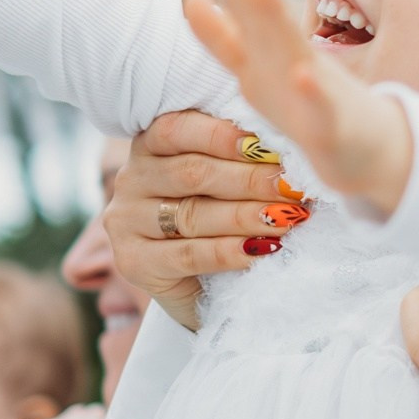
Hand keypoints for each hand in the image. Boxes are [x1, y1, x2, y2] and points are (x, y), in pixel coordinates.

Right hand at [104, 111, 308, 329]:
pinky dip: (229, 252)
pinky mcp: (133, 262)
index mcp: (150, 145)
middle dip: (249, 179)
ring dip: (246, 216)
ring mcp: (127, 222)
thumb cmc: (216, 219)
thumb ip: (238, 158)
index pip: (177, 129)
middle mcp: (131, 179)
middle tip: (291, 187)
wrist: (198, 288)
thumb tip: (285, 148)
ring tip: (286, 219)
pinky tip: (261, 249)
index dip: (222, 135)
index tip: (266, 146)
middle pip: (192, 173)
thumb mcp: (222, 182)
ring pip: (193, 214)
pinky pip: (188, 255)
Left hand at [182, 0, 413, 213]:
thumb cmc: (309, 105)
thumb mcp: (261, 69)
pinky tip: (302, 75)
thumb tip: (191, 2)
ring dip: (274, 18)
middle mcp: (285, 64)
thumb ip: (226, 38)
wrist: (369, 153)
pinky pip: (318, 108)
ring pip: (289, 49)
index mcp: (264, 55)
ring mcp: (310, 91)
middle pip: (257, 17)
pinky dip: (311, 92)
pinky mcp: (330, 126)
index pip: (237, 10)